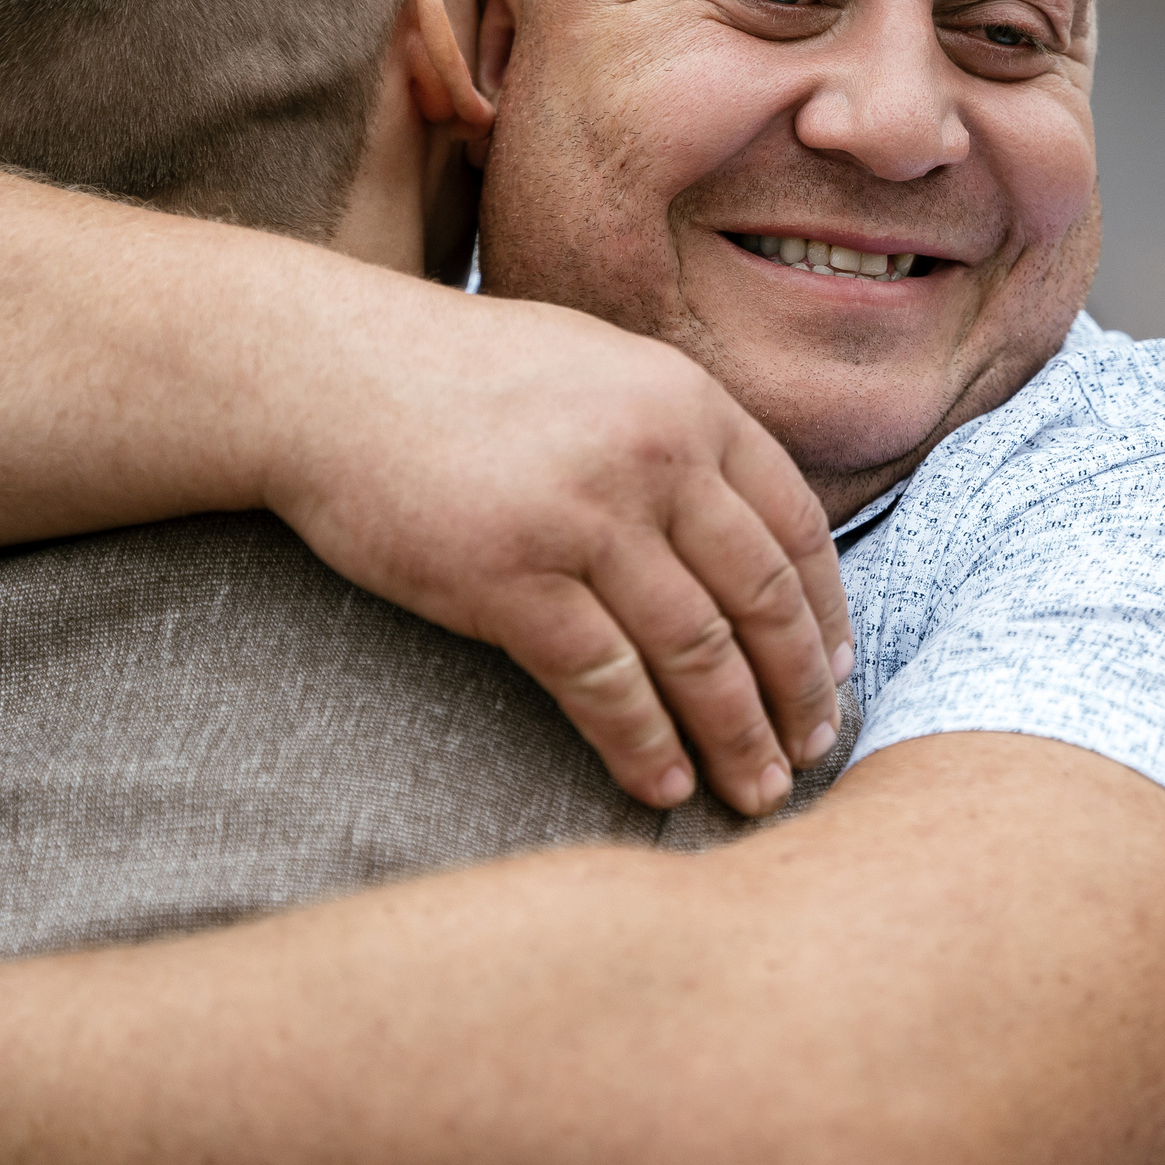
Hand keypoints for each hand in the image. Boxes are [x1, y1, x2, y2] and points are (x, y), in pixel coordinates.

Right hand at [269, 285, 852, 818]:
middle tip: (811, 755)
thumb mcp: (598, 371)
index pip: (795, 527)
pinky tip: (660, 787)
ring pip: (695, 653)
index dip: (826, 615)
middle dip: (796, 692)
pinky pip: (604, 683)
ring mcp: (584, 517)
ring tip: (752, 792)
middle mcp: (654, 455)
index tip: (836, 676)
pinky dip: (641, 746)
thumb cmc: (457, 378)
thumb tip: (742, 533)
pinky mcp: (510, 577)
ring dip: (733, 737)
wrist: (328, 372)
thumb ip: (675, 436)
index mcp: (688, 402)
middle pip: (760, 600)